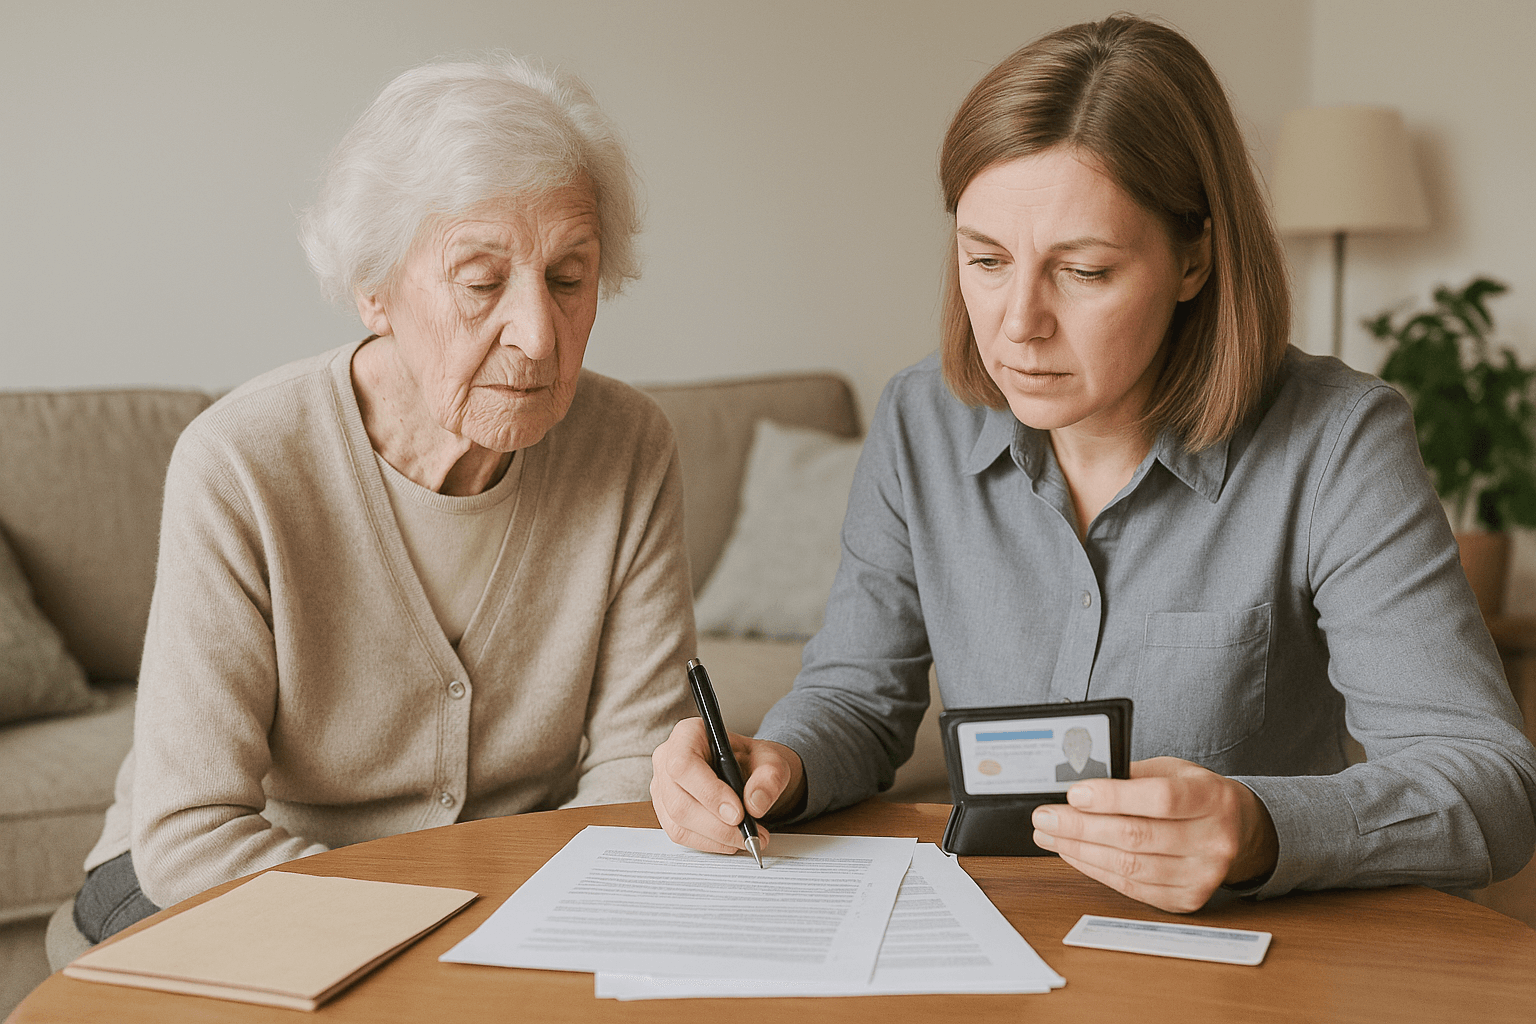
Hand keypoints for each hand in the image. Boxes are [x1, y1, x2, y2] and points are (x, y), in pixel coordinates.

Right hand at [650, 718, 805, 854]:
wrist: (750, 774)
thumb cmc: (753, 761)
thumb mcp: (772, 762)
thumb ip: (769, 778)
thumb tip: (755, 804)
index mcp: (688, 735)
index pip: (685, 765)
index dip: (709, 793)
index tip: (738, 814)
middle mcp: (667, 759)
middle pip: (679, 802)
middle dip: (717, 826)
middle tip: (748, 834)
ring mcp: (663, 787)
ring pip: (679, 823)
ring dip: (715, 838)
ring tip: (746, 838)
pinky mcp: (666, 811)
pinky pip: (681, 835)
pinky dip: (709, 843)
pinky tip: (730, 840)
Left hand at [1030, 756, 1278, 912]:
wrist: (1237, 829)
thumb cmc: (1195, 794)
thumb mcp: (1172, 771)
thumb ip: (1130, 776)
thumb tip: (1075, 783)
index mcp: (1212, 797)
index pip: (1160, 798)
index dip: (1112, 796)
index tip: (1073, 793)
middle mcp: (1214, 840)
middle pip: (1137, 836)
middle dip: (1080, 826)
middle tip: (1044, 816)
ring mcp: (1204, 875)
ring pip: (1130, 866)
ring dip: (1079, 849)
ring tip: (1050, 834)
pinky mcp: (1187, 899)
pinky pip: (1131, 887)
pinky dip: (1095, 869)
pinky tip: (1073, 852)